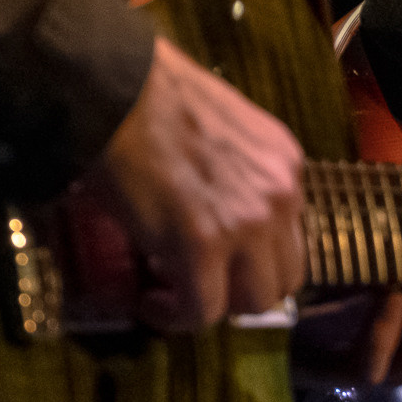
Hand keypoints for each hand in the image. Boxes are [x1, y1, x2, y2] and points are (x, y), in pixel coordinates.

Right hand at [82, 36, 305, 329]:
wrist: (112, 85)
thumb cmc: (151, 96)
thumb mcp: (223, 130)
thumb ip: (237, 173)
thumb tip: (212, 210)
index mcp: (285, 164)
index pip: (290, 236)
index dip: (254, 258)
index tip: (220, 262)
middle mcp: (280, 195)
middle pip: (284, 277)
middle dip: (241, 290)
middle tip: (200, 284)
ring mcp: (247, 224)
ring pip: (253, 302)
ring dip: (214, 306)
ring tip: (174, 294)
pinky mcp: (202, 245)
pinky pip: (201, 308)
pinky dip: (177, 317)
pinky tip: (152, 305)